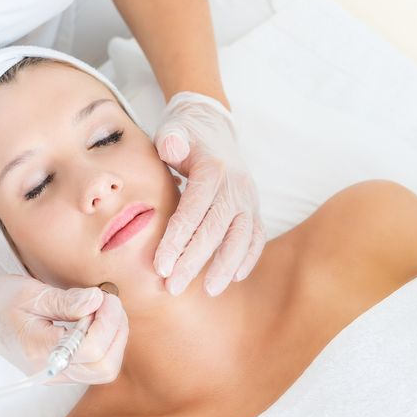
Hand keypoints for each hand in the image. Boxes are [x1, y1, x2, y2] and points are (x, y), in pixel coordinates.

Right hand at [0, 257, 128, 383]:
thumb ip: (66, 301)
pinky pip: (97, 365)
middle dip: (116, 330)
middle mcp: (50, 370)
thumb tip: (97, 300)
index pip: (91, 349)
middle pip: (105, 366)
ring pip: (105, 368)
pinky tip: (96, 319)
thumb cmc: (1, 301)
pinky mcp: (64, 370)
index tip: (103, 296)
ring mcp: (58, 374)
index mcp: (39, 351)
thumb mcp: (31, 293)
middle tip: (108, 301)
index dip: (107, 321)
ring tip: (103, 309)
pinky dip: (107, 341)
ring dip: (114, 336)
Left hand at [153, 92, 265, 295]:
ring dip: (225, 266)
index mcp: (213, 169)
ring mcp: (248, 198)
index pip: (193, 211)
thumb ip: (170, 139)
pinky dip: (248, 257)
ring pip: (241, 237)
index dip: (176, 240)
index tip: (160, 267)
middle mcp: (236, 186)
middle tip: (172, 287)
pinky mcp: (253, 207)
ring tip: (207, 290)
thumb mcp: (173, 130)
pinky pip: (256, 236)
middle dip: (194, 262)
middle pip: (215, 230)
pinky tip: (234, 278)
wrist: (211, 125)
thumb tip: (172, 147)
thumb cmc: (184, 134)